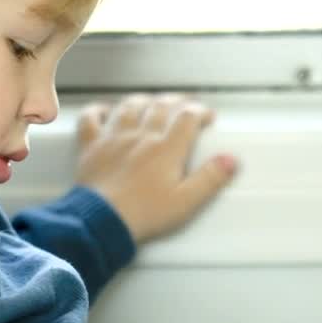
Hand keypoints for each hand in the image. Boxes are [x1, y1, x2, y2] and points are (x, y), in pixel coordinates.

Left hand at [75, 94, 235, 244]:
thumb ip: (210, 178)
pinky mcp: (91, 147)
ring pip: (130, 107)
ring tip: (151, 102)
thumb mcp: (186, 202)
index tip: (206, 116)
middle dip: (176, 101)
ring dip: (143, 101)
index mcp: (166, 149)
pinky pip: (90, 119)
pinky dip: (97, 110)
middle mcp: (141, 137)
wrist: (102, 221)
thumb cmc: (143, 214)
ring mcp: (114, 139)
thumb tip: (230, 160)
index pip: (187, 117)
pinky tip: (104, 110)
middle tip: (184, 104)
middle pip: (161, 106)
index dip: (200, 112)